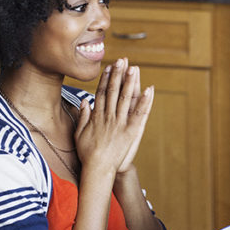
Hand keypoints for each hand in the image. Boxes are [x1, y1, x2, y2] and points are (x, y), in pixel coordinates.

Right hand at [74, 57, 153, 174]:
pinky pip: (139, 114)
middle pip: (113, 91)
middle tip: (122, 60)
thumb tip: (83, 101)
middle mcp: (108, 116)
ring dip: (130, 82)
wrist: (97, 169)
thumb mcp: (79, 133)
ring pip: (125, 98)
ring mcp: (119, 122)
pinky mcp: (130, 131)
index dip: (106, 79)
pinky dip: (145, 102)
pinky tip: (149, 90)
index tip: (109, 67)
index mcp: (97, 116)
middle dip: (118, 75)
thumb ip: (82, 116)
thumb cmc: (87, 153)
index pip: (101, 92)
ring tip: (134, 68)